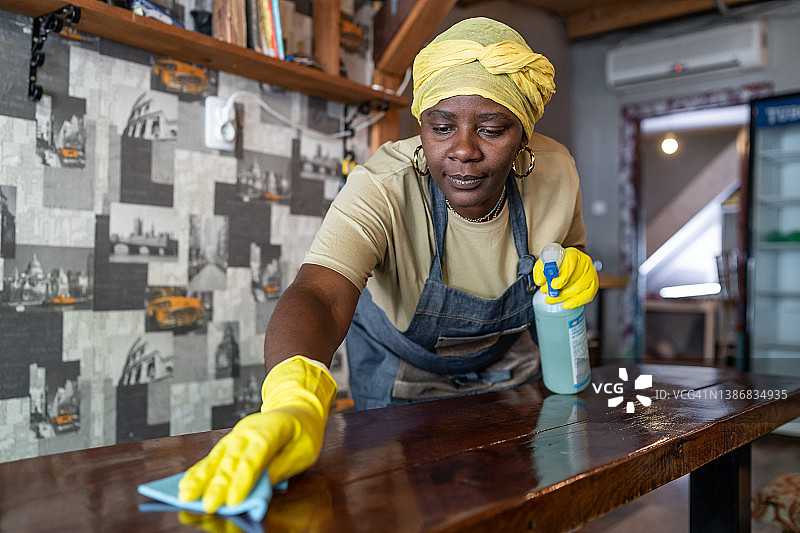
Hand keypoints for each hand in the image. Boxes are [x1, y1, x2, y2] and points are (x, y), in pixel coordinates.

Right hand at [178, 356, 336, 513]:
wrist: (296, 408)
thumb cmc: (303, 432)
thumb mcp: (303, 452)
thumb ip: (280, 468)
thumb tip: (259, 489)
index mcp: (273, 428)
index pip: (256, 454)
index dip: (244, 478)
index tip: (233, 500)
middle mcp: (250, 430)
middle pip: (233, 458)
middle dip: (219, 484)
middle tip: (208, 505)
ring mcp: (237, 434)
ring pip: (217, 457)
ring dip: (201, 477)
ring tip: (186, 495)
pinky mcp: (230, 441)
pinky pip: (213, 457)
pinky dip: (199, 471)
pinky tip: (186, 484)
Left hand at [533, 247, 597, 308]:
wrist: (565, 262)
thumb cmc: (556, 262)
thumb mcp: (545, 262)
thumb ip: (540, 270)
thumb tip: (540, 281)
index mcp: (573, 254)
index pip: (571, 263)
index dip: (563, 276)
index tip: (554, 285)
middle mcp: (584, 263)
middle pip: (577, 279)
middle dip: (562, 290)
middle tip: (549, 295)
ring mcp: (590, 273)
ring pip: (581, 288)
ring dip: (565, 296)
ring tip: (552, 299)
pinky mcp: (593, 284)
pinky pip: (588, 295)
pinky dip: (577, 302)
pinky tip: (566, 304)